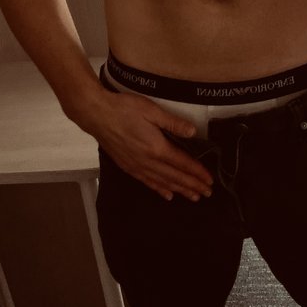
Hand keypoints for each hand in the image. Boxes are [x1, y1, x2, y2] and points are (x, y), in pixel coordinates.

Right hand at [80, 89, 213, 202]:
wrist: (97, 114)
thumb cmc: (124, 109)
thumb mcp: (152, 110)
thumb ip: (173, 123)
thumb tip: (193, 132)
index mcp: (157, 148)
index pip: (183, 164)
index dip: (198, 173)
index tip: (209, 180)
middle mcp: (148, 161)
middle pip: (176, 177)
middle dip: (193, 186)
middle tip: (207, 193)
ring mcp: (137, 166)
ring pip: (163, 183)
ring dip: (180, 190)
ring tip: (193, 197)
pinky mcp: (127, 166)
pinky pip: (147, 182)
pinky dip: (160, 189)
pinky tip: (167, 195)